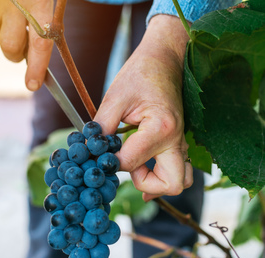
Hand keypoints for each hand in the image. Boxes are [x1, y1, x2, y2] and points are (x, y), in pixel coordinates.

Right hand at [0, 0, 53, 90]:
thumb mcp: (38, 0)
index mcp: (38, 2)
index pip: (40, 43)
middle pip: (11, 48)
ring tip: (5, 11)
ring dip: (0, 33)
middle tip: (19, 43)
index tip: (33, 85)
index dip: (37, 67)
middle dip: (14, 54)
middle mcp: (15, 6)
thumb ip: (40, 23)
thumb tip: (32, 56)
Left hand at [94, 15, 192, 200]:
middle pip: (170, 184)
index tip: (97, 152)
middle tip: (126, 169)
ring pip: (180, 181)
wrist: (164, 59)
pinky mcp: (179, 142)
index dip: (108, 162)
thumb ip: (101, 128)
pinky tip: (143, 170)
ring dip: (156, 183)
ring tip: (136, 168)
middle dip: (144, 185)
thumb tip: (89, 152)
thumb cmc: (139, 74)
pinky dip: (162, 176)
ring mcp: (181, 142)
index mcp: (161, 128)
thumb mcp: (114, 98)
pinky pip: (178, 170)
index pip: (130, 163)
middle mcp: (176, 140)